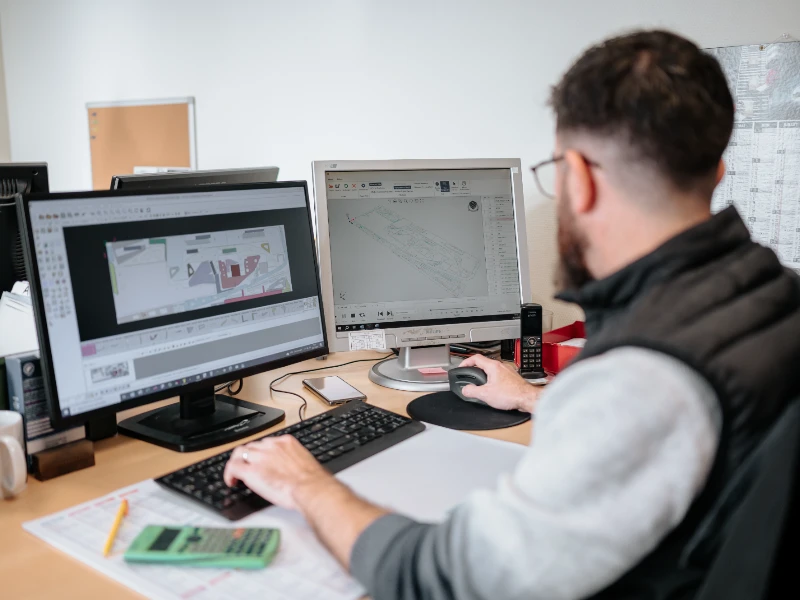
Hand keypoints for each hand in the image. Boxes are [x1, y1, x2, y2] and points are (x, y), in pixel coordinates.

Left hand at [224, 436, 342, 511]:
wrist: (309, 487)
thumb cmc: (312, 480)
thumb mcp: (305, 462)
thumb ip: (294, 460)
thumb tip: (292, 469)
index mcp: (286, 442)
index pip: (266, 443)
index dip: (261, 453)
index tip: (261, 460)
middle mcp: (271, 446)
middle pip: (252, 446)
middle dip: (249, 457)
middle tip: (247, 467)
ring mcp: (259, 457)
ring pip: (240, 453)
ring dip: (238, 462)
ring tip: (236, 473)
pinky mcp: (250, 471)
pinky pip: (233, 467)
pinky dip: (229, 473)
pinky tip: (231, 481)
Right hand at [458, 354, 540, 412]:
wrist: (527, 398)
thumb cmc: (512, 394)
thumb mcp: (486, 394)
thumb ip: (472, 391)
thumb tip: (465, 390)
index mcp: (493, 366)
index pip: (475, 358)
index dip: (466, 362)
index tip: (462, 367)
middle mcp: (501, 366)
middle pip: (484, 363)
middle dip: (475, 370)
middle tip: (470, 377)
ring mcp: (508, 371)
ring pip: (492, 370)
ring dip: (485, 376)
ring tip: (481, 384)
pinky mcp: (512, 378)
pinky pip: (499, 376)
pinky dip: (493, 380)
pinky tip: (493, 389)